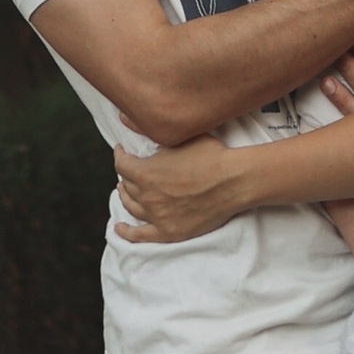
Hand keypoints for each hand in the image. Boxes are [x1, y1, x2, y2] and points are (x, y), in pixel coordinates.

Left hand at [114, 139, 262, 242]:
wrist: (234, 182)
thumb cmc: (210, 156)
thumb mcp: (178, 137)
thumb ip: (146, 129)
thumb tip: (123, 118)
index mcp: (145, 172)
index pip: (121, 164)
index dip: (120, 155)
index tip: (122, 149)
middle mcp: (147, 195)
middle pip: (126, 185)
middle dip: (126, 175)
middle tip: (129, 169)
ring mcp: (157, 216)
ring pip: (131, 207)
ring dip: (125, 197)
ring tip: (125, 191)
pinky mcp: (169, 232)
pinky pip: (141, 236)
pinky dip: (127, 233)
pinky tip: (119, 229)